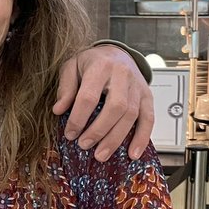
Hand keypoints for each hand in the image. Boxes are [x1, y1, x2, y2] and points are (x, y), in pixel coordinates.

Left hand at [54, 45, 154, 160]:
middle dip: (99, 130)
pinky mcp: (147, 96)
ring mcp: (137, 86)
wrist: (116, 53)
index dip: (78, 118)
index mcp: (101, 66)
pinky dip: (142, 137)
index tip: (70, 133)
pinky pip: (149, 118)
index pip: (89, 96)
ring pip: (131, 115)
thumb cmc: (92, 63)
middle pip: (115, 107)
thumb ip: (65, 87)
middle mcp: (122, 75)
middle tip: (84, 145)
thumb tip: (59, 110)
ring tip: (101, 154)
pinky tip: (133, 153)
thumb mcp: (72, 67)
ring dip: (116, 139)